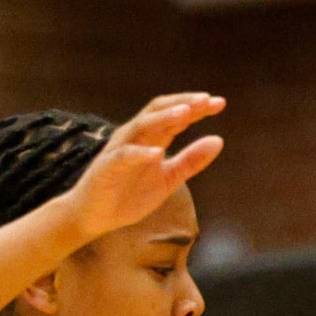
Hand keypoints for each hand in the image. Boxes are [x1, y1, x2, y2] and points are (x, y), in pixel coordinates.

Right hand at [62, 94, 225, 244]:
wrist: (96, 216)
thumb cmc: (129, 195)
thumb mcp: (168, 179)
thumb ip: (191, 161)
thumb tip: (219, 140)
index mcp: (152, 138)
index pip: (176, 116)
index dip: (196, 108)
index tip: (220, 103)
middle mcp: (136, 137)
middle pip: (159, 110)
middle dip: (182, 104)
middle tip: (206, 100)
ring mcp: (121, 149)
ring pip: (142, 125)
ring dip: (163, 118)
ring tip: (185, 114)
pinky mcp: (108, 167)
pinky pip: (124, 156)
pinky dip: (140, 153)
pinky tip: (157, 153)